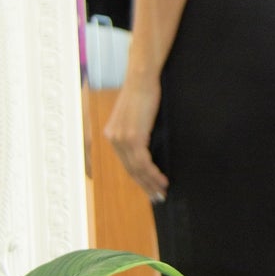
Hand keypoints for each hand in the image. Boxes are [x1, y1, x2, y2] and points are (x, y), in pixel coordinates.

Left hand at [104, 75, 168, 203]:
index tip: (149, 188)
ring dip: (150, 183)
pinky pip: (143, 162)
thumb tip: (149, 148)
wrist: (141, 78)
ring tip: (162, 191)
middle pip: (129, 169)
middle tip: (157, 196)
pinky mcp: (133, 138)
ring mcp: (121, 139)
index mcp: (112, 134)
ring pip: (136, 169)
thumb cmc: (143, 93)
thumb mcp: (137, 116)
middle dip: (144, 185)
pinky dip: (153, 173)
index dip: (137, 178)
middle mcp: (113, 139)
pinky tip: (162, 179)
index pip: (125, 163)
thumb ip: (138, 132)